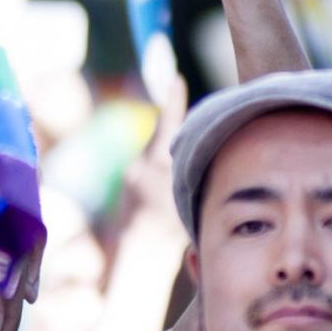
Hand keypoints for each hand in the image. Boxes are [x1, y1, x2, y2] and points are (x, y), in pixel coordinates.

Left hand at [112, 72, 187, 237]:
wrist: (137, 250)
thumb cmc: (172, 228)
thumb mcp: (191, 196)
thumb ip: (194, 170)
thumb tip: (203, 150)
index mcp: (160, 164)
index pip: (169, 123)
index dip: (174, 100)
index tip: (175, 79)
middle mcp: (142, 163)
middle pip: (164, 136)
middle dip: (178, 130)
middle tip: (196, 132)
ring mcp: (132, 171)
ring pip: (156, 152)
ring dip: (168, 156)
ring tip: (179, 179)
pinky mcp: (128, 178)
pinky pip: (147, 164)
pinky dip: (159, 169)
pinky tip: (166, 190)